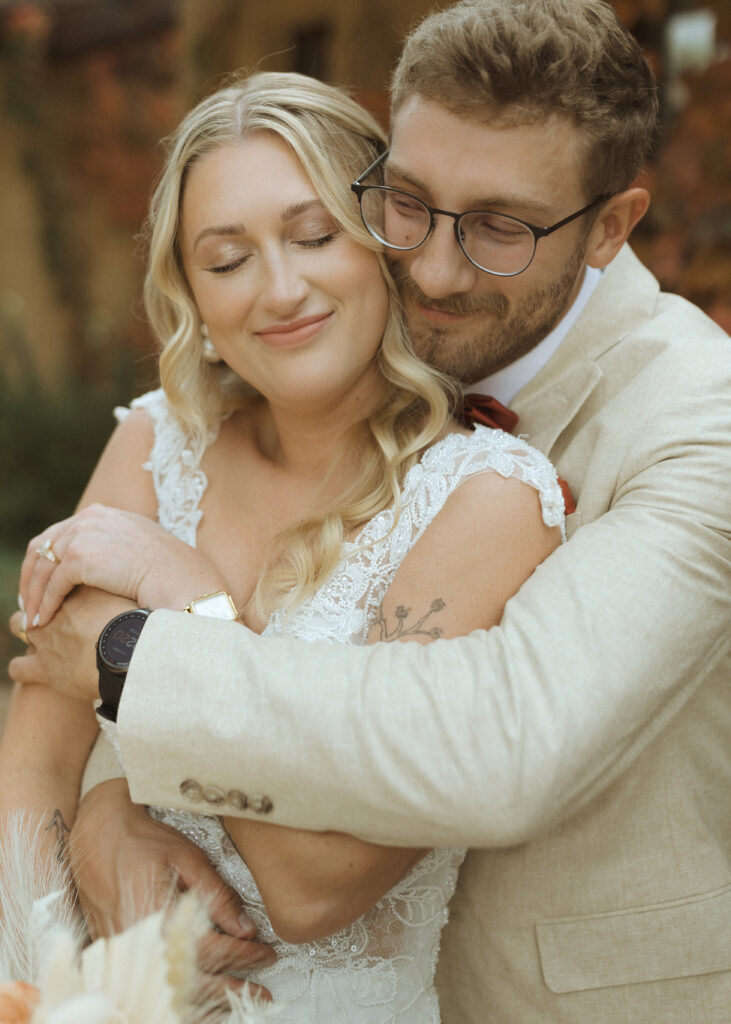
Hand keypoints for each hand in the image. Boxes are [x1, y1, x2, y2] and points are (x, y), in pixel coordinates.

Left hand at [9, 587, 132, 700]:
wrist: (128, 656)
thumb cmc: (141, 629)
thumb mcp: (140, 599)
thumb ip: (134, 590)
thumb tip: (148, 583)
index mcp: (84, 591)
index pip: (68, 578)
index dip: (71, 586)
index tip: (80, 593)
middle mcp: (61, 610)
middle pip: (40, 595)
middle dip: (43, 601)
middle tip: (56, 611)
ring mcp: (48, 637)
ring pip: (20, 625)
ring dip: (26, 627)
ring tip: (39, 634)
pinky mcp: (43, 667)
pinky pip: (18, 667)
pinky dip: (21, 667)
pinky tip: (28, 668)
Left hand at [19, 504, 227, 627]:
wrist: (184, 581)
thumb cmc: (173, 574)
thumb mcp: (141, 551)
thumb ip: (116, 550)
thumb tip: (101, 568)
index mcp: (105, 514)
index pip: (62, 533)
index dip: (47, 560)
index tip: (43, 585)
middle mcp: (91, 517)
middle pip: (44, 545)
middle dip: (33, 577)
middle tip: (29, 602)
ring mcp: (84, 534)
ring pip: (44, 567)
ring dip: (35, 594)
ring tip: (34, 618)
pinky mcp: (80, 557)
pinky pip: (52, 584)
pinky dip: (45, 603)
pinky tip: (44, 620)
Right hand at [70, 779, 274, 999]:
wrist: (97, 837)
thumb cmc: (143, 842)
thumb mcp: (188, 858)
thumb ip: (217, 894)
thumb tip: (245, 927)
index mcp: (160, 917)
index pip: (211, 948)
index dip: (243, 954)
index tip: (267, 953)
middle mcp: (140, 943)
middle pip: (192, 979)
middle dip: (231, 988)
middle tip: (262, 991)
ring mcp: (124, 954)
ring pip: (170, 990)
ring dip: (206, 1001)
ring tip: (235, 1003)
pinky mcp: (116, 955)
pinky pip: (151, 985)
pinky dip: (178, 995)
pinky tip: (197, 1001)